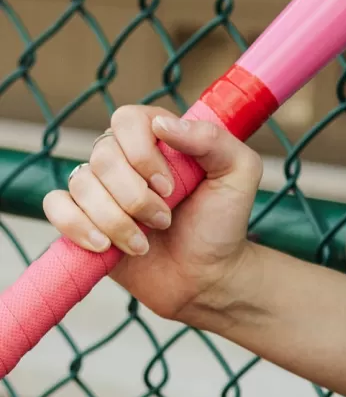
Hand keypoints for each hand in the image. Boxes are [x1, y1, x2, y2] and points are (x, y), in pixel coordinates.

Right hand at [41, 105, 263, 323]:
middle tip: (165, 220)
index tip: (171, 187)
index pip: (128, 120)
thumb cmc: (222, 223)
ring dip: (115, 220)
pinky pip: (55, 206)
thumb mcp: (239, 174)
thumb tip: (162, 124)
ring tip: (143, 243)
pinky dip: (77, 227)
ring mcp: (99, 187)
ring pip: (81, 184)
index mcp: (157, 136)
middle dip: (135, 197)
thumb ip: (212, 140)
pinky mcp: (81, 218)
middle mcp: (123, 156)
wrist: (205, 277)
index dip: (143, 154)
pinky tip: (105, 247)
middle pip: (103, 156)